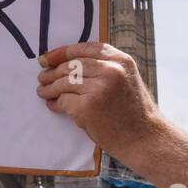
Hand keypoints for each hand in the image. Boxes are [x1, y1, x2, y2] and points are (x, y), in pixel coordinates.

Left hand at [36, 42, 160, 155]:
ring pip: (64, 82)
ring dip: (50, 88)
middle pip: (71, 66)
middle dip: (53, 72)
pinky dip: (55, 103)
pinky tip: (52, 105)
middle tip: (42, 77)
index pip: (84, 48)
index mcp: (121, 60)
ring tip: (43, 91)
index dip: (62, 52)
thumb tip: (70, 64)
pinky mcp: (86, 107)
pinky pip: (63, 101)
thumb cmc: (134, 113)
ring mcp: (97, 88)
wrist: (145, 139)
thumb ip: (105, 67)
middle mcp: (110, 70)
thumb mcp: (127, 79)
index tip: (47, 58)